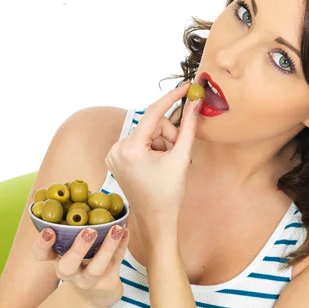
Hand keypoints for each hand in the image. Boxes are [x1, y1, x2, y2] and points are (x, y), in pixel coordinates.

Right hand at [32, 225, 129, 307]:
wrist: (98, 293)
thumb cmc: (82, 258)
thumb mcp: (72, 245)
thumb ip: (72, 224)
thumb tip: (74, 187)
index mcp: (57, 259)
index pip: (42, 254)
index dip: (42, 244)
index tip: (48, 230)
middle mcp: (70, 272)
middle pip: (68, 266)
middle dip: (78, 248)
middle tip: (88, 231)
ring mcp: (89, 281)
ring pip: (96, 268)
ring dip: (107, 247)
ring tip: (116, 228)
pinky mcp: (107, 283)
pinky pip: (116, 263)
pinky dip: (122, 245)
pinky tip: (126, 230)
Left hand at [104, 82, 203, 245]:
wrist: (155, 219)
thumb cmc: (169, 193)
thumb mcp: (181, 157)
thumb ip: (189, 127)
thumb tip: (195, 102)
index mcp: (130, 149)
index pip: (153, 113)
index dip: (172, 98)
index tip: (187, 88)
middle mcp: (116, 149)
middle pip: (152, 125)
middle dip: (169, 136)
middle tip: (180, 153)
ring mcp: (113, 154)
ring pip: (147, 133)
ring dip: (162, 143)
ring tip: (168, 163)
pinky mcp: (115, 158)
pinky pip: (139, 141)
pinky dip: (152, 148)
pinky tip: (157, 164)